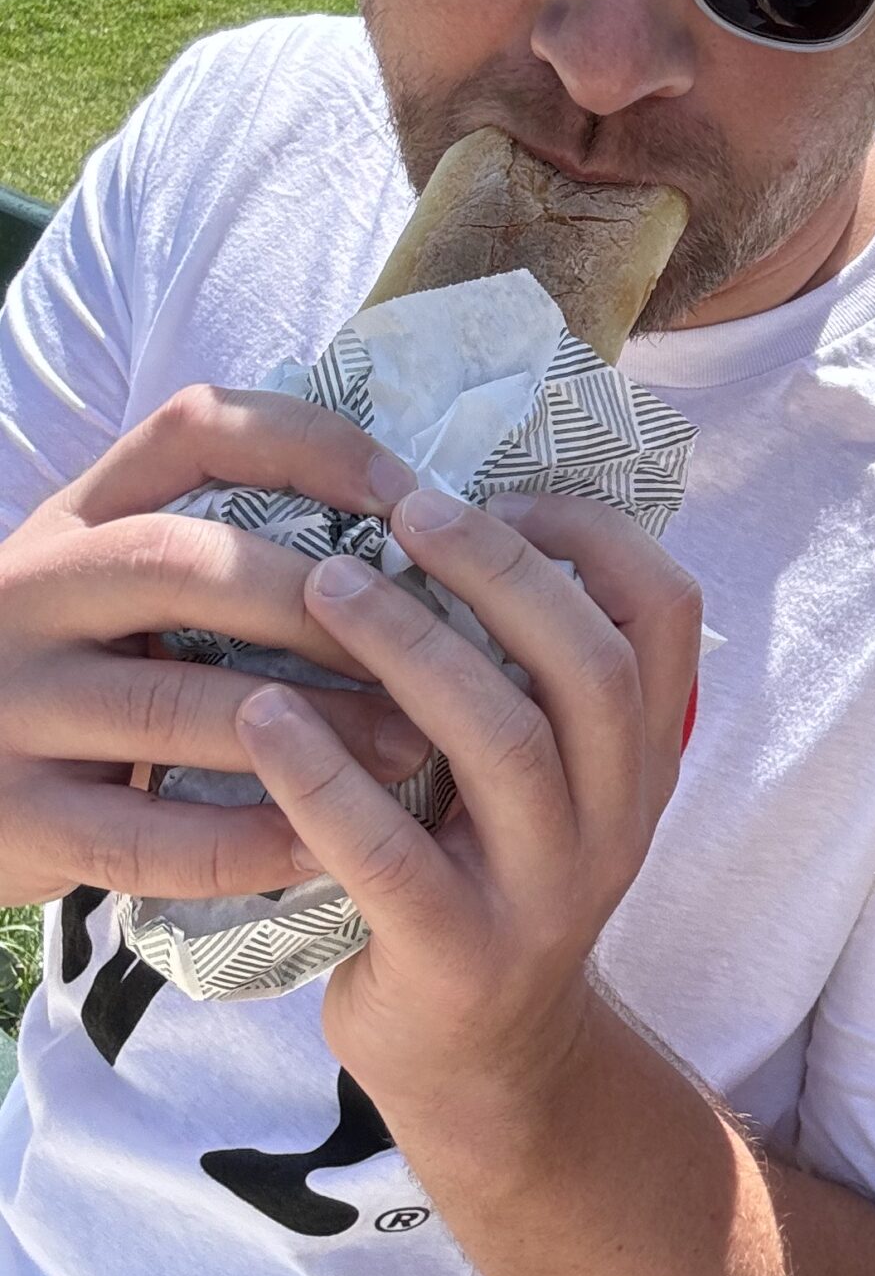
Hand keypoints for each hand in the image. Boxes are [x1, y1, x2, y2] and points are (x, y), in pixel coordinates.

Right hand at [0, 386, 428, 910]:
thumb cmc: (75, 679)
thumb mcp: (116, 589)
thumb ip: (223, 556)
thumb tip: (412, 537)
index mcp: (75, 520)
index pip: (193, 429)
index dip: (311, 446)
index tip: (410, 495)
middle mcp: (30, 592)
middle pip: (187, 565)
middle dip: (322, 608)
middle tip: (432, 651)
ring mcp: (13, 704)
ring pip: (177, 704)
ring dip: (314, 730)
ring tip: (412, 749)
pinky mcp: (14, 817)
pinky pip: (146, 835)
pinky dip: (246, 842)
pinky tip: (323, 846)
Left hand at [231, 488, 701, 1115]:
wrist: (483, 1062)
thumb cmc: (487, 876)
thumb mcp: (547, 778)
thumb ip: (526, 675)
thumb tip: (439, 516)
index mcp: (642, 754)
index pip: (667, 613)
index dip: (594, 535)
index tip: (500, 493)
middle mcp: (617, 816)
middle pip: (590, 666)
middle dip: (499, 571)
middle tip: (403, 511)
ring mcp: (547, 893)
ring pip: (504, 745)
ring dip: (411, 648)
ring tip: (325, 584)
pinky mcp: (459, 957)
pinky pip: (391, 853)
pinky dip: (323, 778)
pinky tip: (262, 717)